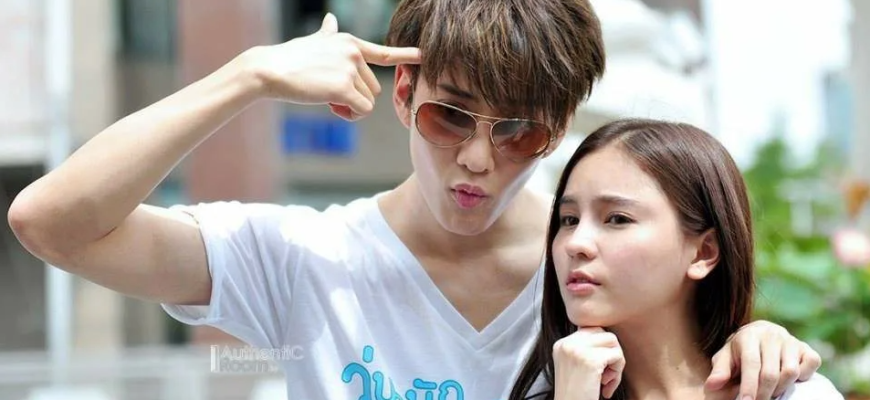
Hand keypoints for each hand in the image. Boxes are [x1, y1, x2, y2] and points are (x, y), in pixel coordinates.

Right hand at [243, 13, 420, 120]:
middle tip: (330, 94)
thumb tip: (331, 19)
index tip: (423, 55)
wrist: (269, 69)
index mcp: (350, 43)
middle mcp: (354, 53)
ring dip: (351, 107)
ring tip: (326, 97)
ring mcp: (350, 69)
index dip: (405, 55)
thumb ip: (328, 33)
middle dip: (356, 97)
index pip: (384, 53)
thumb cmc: (289, 58)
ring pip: (368, 102)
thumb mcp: (314, 41)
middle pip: (374, 88)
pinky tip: (331, 106)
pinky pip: (361, 111)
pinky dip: (349, 115)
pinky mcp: (343, 87)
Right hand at [553, 327, 625, 399]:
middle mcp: (566, 343)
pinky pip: (617, 355)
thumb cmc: (577, 396)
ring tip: (606, 382)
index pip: (591, 330)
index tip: (598, 371)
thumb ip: (585, 350)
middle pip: (603, 332)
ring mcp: (577, 350)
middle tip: (605, 377)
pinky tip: (606, 387)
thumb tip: (608, 338)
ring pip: (612, 341)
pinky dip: (617, 373)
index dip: (602, 349)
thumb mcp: (574, 368)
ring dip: (616, 363)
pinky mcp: (590, 360)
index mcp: (561, 344)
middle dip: (611, 353)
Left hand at [705, 320, 821, 399]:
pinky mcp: (806, 347)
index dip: (748, 386)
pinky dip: (803, 376)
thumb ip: (720, 371)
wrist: (759, 334)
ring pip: (790, 371)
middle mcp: (771, 334)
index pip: (751, 364)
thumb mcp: (725, 357)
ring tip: (770, 393)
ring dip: (781, 388)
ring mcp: (790, 340)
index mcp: (748, 336)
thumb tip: (711, 386)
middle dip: (763, 394)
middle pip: (771, 372)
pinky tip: (789, 381)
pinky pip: (811, 364)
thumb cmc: (739, 351)